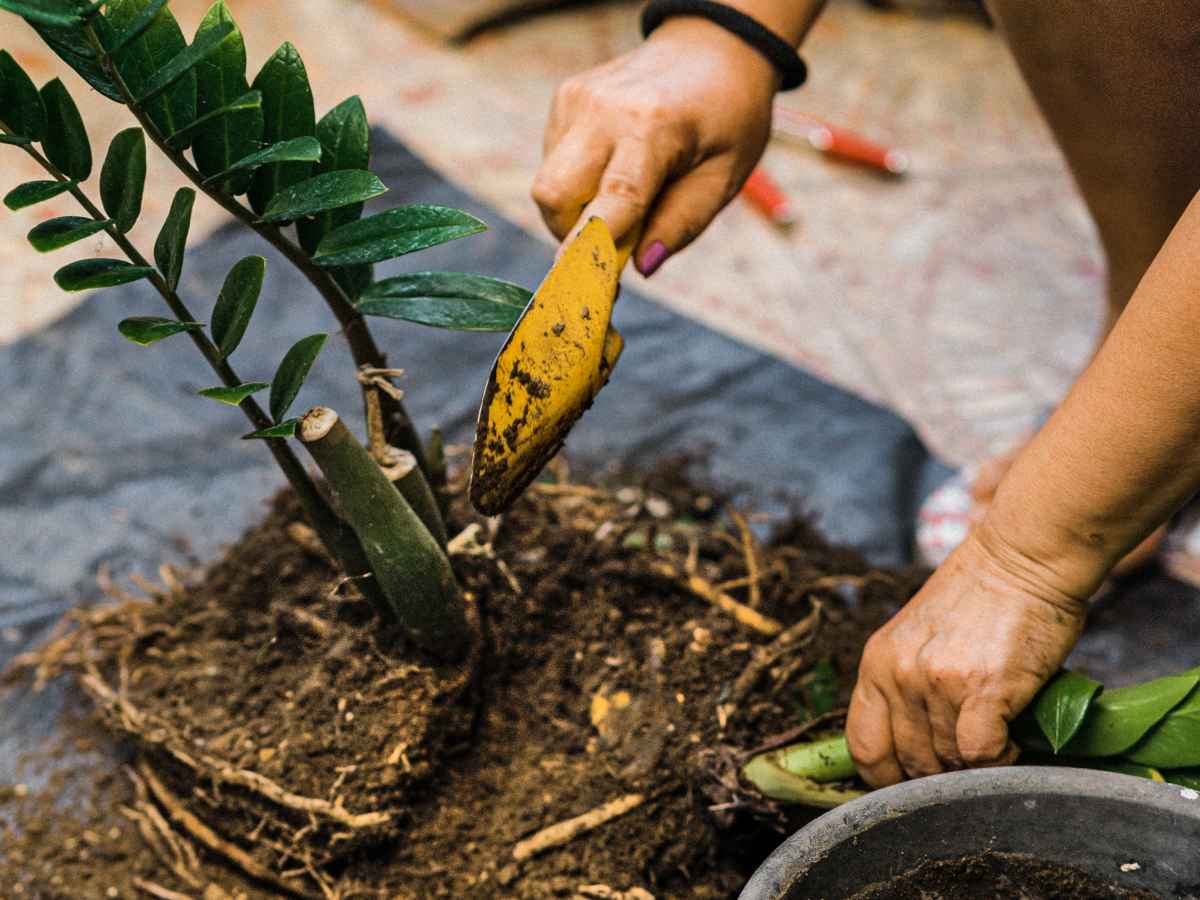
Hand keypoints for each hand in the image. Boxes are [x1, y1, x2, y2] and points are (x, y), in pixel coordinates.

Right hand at [533, 18, 777, 275]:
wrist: (713, 47)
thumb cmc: (727, 116)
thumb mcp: (724, 176)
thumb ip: (681, 224)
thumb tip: (640, 267)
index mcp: (652, 127)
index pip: (610, 201)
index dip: (595, 250)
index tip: (589, 287)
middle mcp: (603, 110)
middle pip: (552, 195)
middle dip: (572, 233)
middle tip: (613, 240)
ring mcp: (577, 100)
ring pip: (548, 183)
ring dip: (577, 208)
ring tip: (624, 195)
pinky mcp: (564, 98)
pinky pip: (554, 161)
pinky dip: (579, 180)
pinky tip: (614, 163)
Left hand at [846, 524, 1088, 786]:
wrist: (1022, 558)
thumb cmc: (978, 597)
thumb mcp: (917, 635)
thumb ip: (906, 683)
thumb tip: (915, 748)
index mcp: (876, 662)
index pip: (862, 744)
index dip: (885, 776)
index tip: (910, 783)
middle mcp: (898, 674)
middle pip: (908, 761)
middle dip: (939, 774)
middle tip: (966, 760)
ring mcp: (937, 682)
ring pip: (947, 761)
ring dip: (973, 765)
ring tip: (993, 740)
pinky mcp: (982, 689)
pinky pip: (981, 754)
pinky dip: (1000, 760)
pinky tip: (1011, 741)